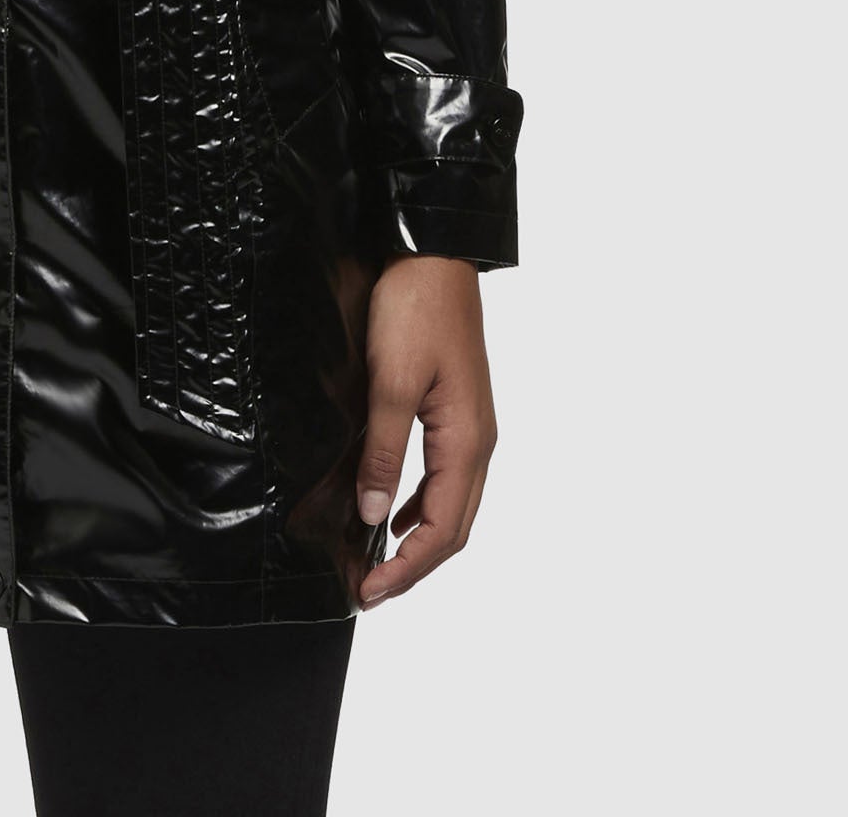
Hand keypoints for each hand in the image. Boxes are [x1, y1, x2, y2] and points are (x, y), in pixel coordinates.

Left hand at [355, 253, 496, 608]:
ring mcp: (470, 427)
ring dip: (417, 539)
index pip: (445, 530)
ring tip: (377, 561)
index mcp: (468, 442)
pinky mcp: (456, 411)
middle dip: (413, 566)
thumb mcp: (392, 381)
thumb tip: (375, 514)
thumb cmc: (416, 308)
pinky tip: (394, 508)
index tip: (370, 593)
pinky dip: (421, 504)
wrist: (433, 254)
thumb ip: (384, 450)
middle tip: (369, 591)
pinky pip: (444, 476)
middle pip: (454, 527)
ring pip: (452, 505)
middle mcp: (478, 442)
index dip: (408, 569)